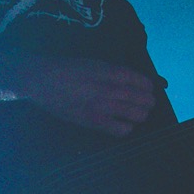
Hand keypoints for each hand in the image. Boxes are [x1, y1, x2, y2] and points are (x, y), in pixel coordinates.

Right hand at [16, 56, 155, 135]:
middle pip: (144, 99)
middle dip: (148, 102)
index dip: (149, 86)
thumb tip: (129, 81)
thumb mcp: (93, 63)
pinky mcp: (95, 121)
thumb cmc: (66, 69)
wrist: (43, 80)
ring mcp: (104, 106)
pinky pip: (121, 129)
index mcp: (111, 71)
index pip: (141, 80)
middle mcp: (111, 88)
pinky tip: (123, 125)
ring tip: (139, 115)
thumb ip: (111, 72)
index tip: (150, 89)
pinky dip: (127, 128)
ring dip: (141, 115)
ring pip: (137, 114)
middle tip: (146, 104)